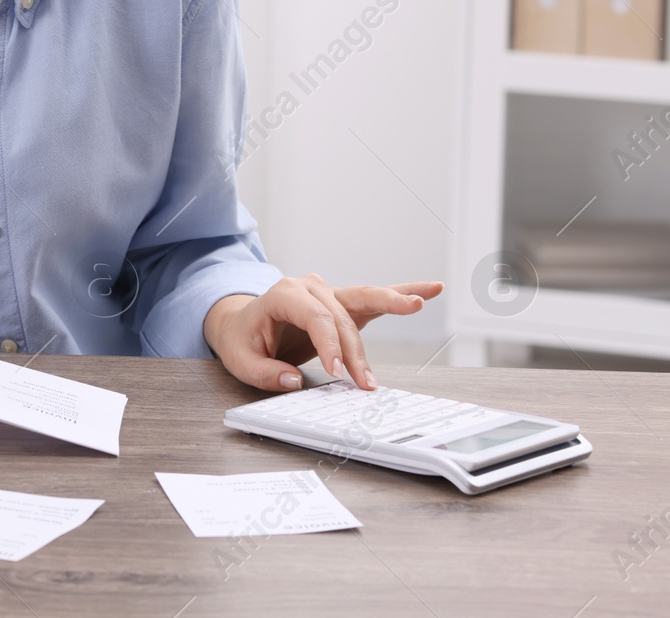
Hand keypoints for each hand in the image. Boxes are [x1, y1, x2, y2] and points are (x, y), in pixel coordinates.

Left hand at [202, 274, 444, 391]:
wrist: (242, 323)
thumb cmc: (242, 339)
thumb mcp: (241, 360)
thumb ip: (265, 372)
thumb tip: (293, 381)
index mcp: (284, 293)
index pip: (315, 318)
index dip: (329, 346)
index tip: (337, 373)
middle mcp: (309, 287)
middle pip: (341, 317)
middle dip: (355, 351)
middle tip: (365, 383)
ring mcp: (328, 292)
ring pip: (363, 299)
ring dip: (391, 304)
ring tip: (417, 304)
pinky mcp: (342, 304)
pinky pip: (373, 298)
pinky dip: (400, 293)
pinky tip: (428, 290)